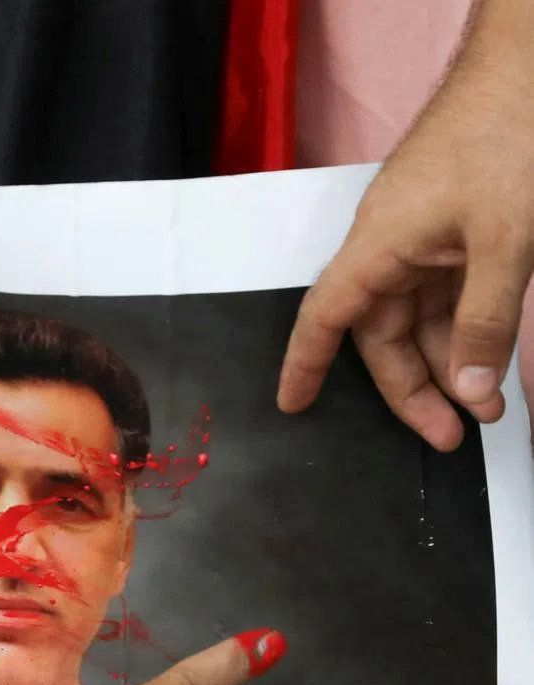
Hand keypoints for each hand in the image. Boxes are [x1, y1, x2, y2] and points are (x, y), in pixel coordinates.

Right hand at [278, 26, 533, 450]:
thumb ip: (484, 322)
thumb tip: (469, 390)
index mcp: (379, 245)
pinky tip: (488, 359)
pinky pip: (451, 294)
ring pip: (422, 320)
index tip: (293, 406)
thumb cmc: (509, 132)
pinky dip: (468, 329)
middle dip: (416, 389)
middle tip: (454, 434)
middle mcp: (391, 246)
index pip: (324, 318)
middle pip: (383, 335)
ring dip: (452, 364)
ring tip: (488, 406)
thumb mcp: (505, 239)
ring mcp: (424, 238)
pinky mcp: (456, 229)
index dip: (304, 365)